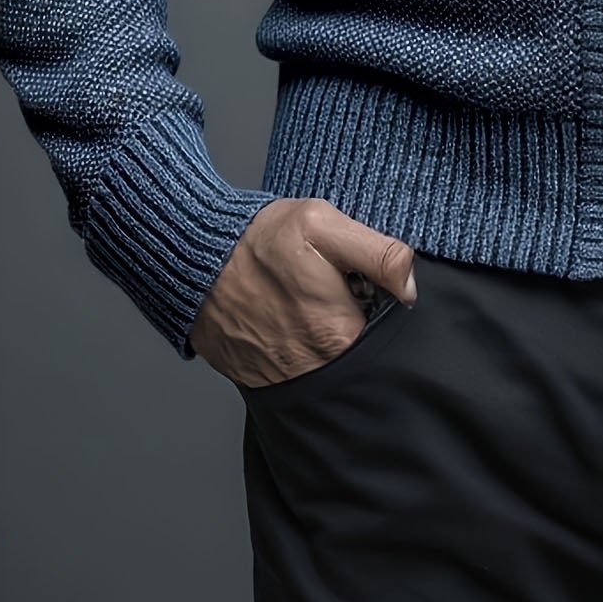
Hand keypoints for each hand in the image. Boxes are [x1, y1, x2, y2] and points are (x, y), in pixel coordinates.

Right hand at [188, 197, 416, 386]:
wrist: (191, 257)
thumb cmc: (258, 238)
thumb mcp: (324, 225)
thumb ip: (377, 255)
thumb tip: (411, 288)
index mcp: (337, 333)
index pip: (385, 335)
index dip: (381, 305)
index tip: (365, 285)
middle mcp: (312, 368)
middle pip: (357, 353)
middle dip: (355, 323)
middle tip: (335, 289)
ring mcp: (282, 376)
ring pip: (328, 365)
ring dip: (325, 336)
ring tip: (306, 301)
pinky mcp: (256, 376)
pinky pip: (292, 369)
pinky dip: (294, 346)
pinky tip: (283, 314)